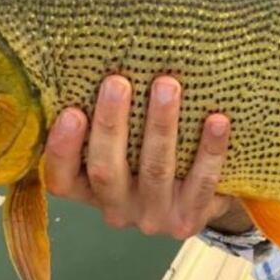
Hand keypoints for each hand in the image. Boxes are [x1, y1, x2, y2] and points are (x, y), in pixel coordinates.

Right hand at [43, 75, 249, 237]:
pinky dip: (210, 149)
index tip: (70, 112)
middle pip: (106, 170)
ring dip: (160, 125)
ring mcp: (152, 217)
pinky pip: (202, 181)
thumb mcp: (122, 149)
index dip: (62, 149)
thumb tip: (98, 60)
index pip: (62, 179)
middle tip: (117, 82)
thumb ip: (108, 124)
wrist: (199, 202)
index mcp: (89, 191)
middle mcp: (116, 209)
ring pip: (155, 170)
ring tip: (167, 85)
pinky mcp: (189, 219)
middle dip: (111, 124)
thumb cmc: (149, 161)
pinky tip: (217, 120)